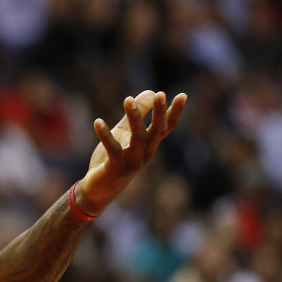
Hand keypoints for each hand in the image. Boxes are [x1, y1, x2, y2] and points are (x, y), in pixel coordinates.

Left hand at [78, 90, 186, 213]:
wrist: (98, 190)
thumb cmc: (113, 160)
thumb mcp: (125, 134)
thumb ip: (136, 115)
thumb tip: (151, 92)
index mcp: (149, 145)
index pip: (166, 127)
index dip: (175, 113)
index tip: (183, 95)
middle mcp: (145, 153)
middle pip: (157, 132)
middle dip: (160, 114)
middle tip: (161, 94)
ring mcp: (132, 162)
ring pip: (138, 139)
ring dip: (134, 118)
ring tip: (128, 99)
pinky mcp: (116, 168)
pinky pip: (113, 150)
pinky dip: (106, 136)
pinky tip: (98, 122)